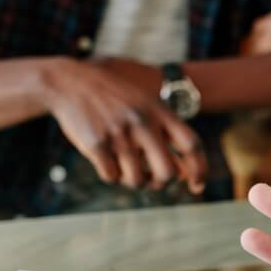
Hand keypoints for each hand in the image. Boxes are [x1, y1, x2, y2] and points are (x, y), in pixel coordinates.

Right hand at [39, 58, 206, 191]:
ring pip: (137, 180)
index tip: (197, 187)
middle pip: (167, 173)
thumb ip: (167, 135)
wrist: (71, 82)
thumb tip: (184, 175)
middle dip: (161, 184)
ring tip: (126, 169)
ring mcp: (120, 134)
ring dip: (133, 181)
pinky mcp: (97, 144)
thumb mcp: (146, 107)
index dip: (199, 169)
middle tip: (153, 181)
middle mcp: (143, 123)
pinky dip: (111, 175)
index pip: (191, 145)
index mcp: (160, 112)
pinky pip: (112, 177)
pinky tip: (106, 161)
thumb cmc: (115, 99)